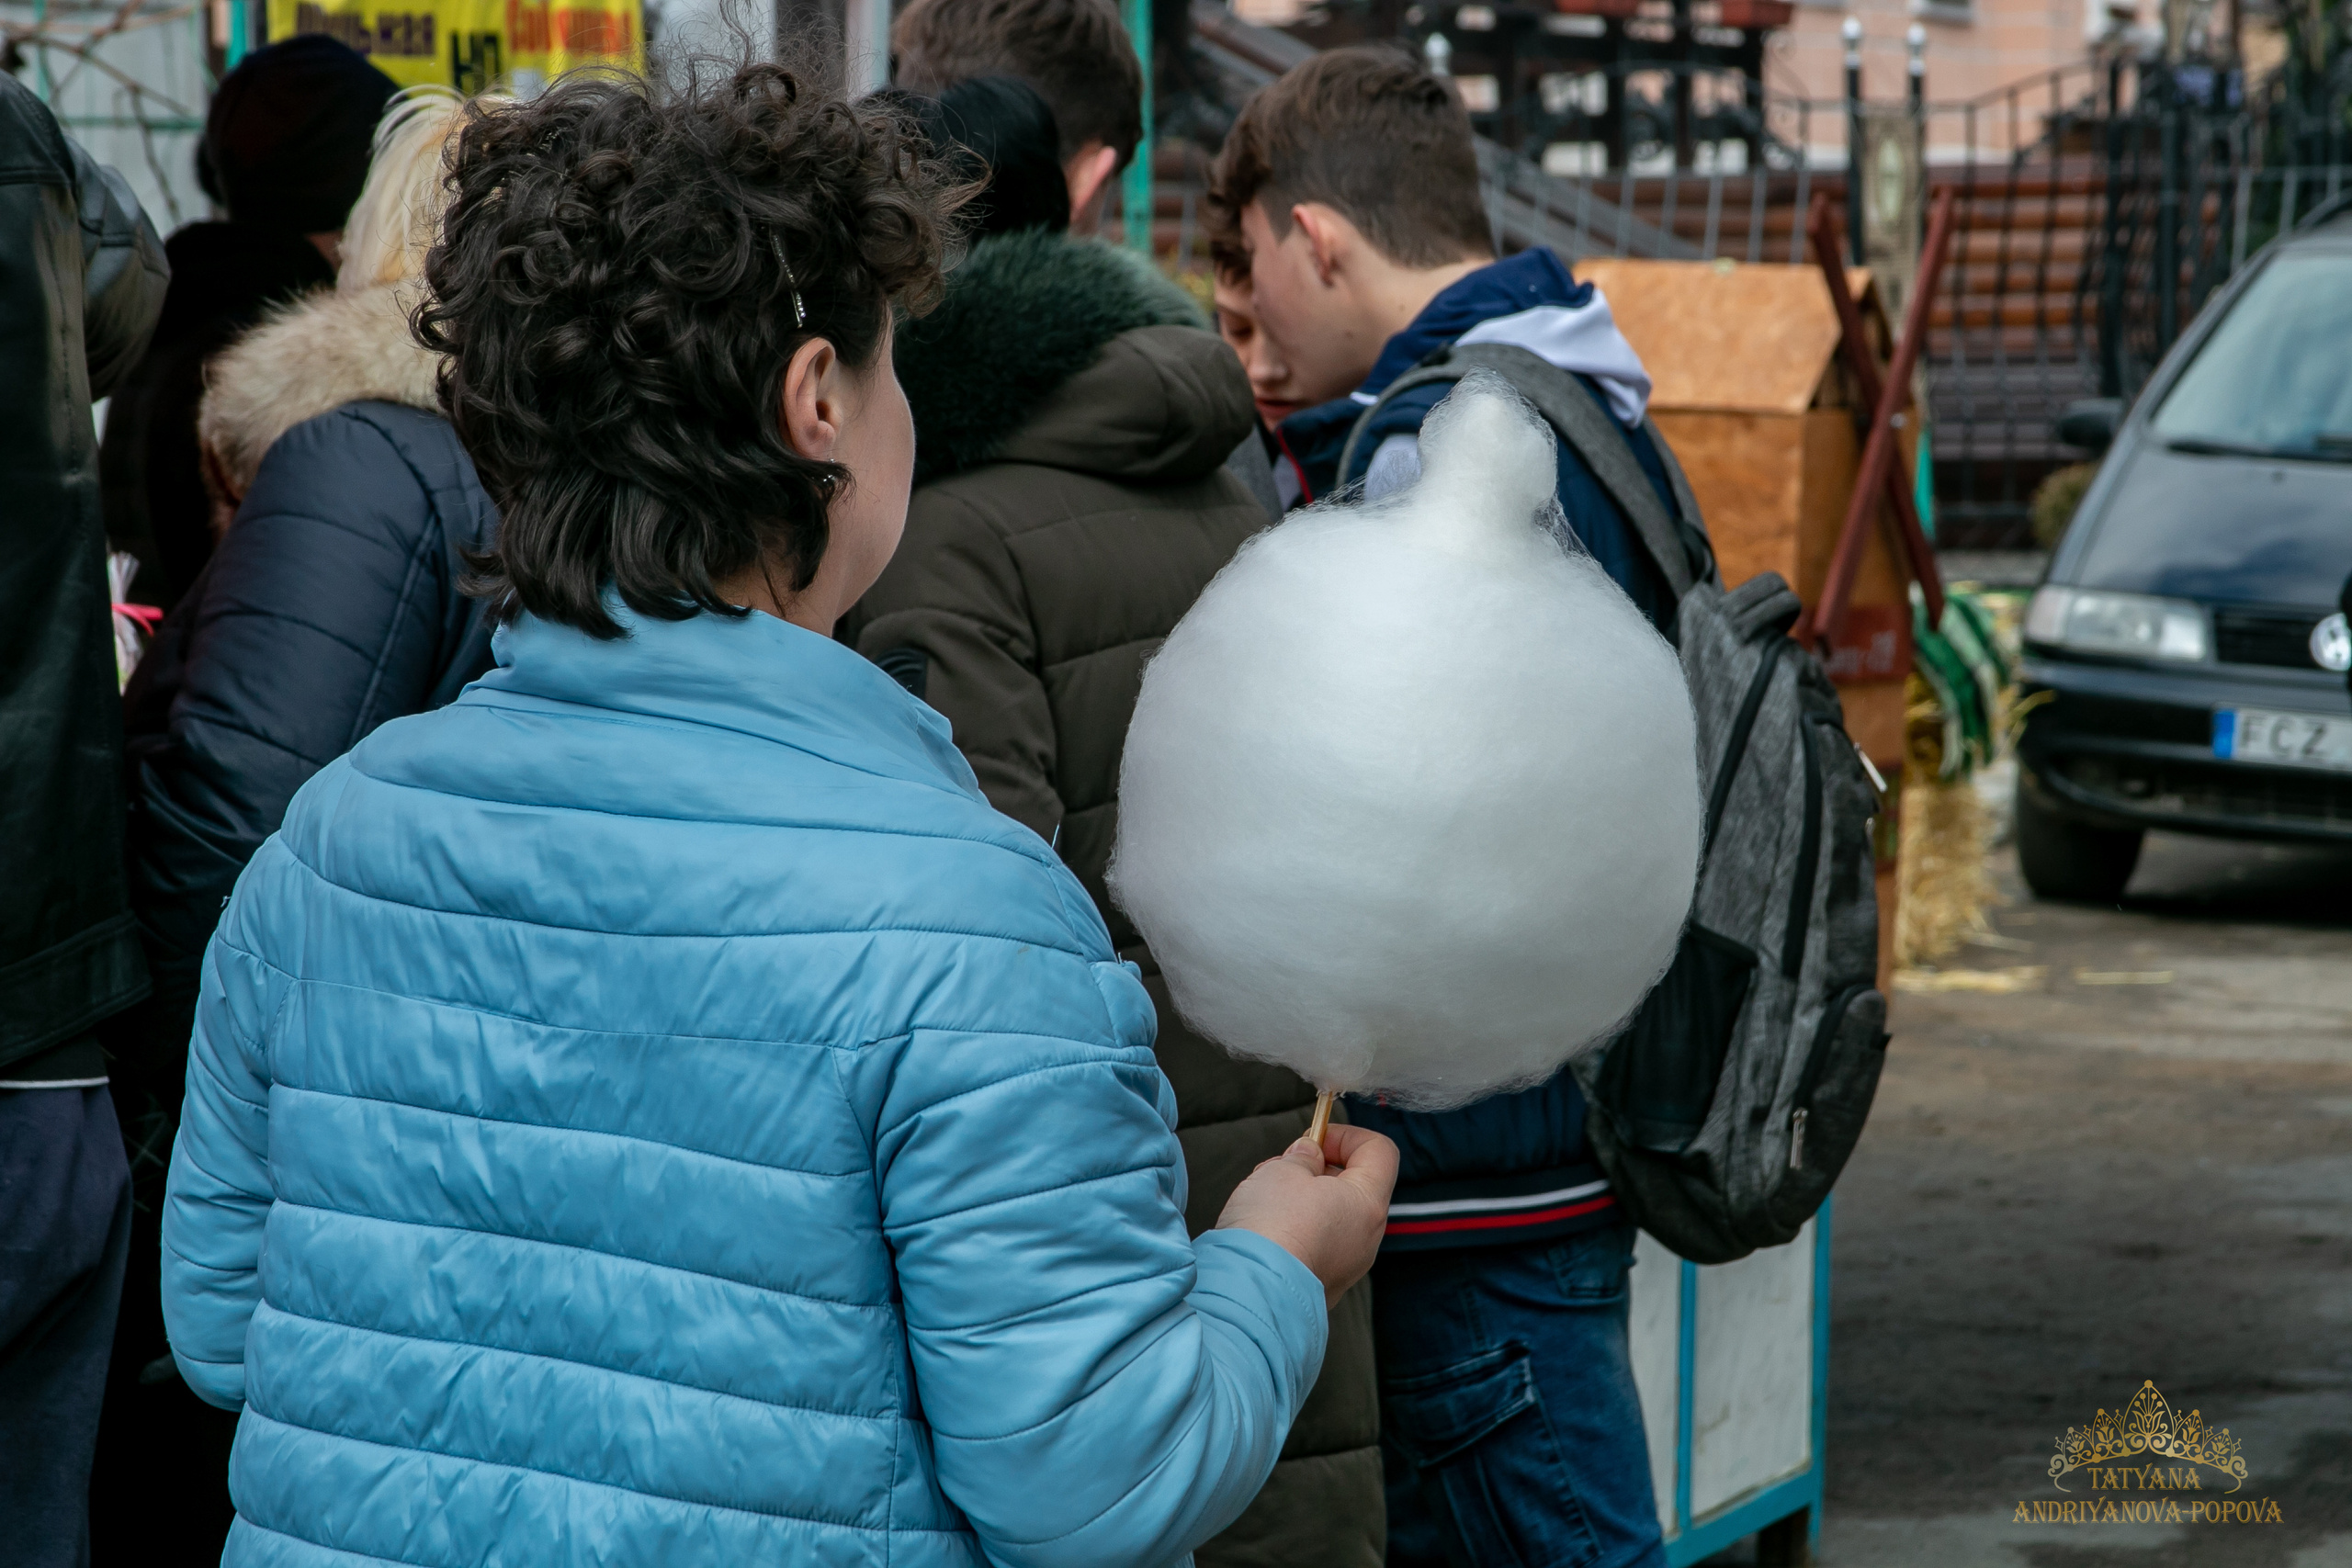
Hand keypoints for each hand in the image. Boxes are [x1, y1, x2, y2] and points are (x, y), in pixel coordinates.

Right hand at [1215, 1121, 1396, 1308]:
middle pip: (1355, 1186)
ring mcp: (1348, 1265)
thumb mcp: (1283, 1169)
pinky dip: (1299, 1229)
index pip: (1380, 1151)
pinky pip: (1320, 1245)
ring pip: (1334, 1217)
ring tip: (1265, 1198)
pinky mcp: (1324, 1285)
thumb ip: (1302, 1156)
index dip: (1347, 1135)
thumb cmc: (1271, 1226)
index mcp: (1368, 1203)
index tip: (1313, 1138)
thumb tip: (1308, 1155)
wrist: (1250, 1291)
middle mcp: (1367, 1237)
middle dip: (1318, 1169)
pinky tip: (1266, 1230)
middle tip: (1283, 1167)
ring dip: (1304, 1199)